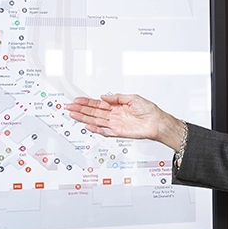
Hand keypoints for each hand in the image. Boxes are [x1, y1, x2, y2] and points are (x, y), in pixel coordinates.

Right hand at [65, 94, 183, 149]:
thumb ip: (117, 98)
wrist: (157, 122)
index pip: (98, 104)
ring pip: (96, 120)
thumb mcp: (133, 98)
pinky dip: (96, 129)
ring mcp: (115, 123)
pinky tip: (88, 126)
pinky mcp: (119, 132)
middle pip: (94, 112)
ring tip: (73, 115)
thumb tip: (104, 96)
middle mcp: (114, 115)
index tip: (76, 100)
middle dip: (81, 109)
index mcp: (117, 106)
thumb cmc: (149, 110)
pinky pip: (105, 131)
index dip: (86, 102)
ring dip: (84, 118)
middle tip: (69, 107)